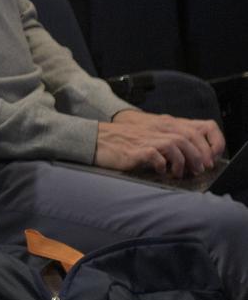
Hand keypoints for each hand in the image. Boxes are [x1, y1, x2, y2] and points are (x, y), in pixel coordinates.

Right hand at [95, 108, 224, 177]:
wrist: (94, 140)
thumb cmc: (119, 142)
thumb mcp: (144, 137)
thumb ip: (162, 142)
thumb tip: (181, 159)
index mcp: (160, 126)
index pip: (192, 130)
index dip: (204, 145)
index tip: (206, 160)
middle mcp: (155, 130)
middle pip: (187, 138)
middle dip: (197, 156)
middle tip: (197, 170)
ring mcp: (145, 139)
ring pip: (175, 145)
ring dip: (182, 162)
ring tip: (179, 173)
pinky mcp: (135, 150)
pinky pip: (156, 156)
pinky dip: (162, 165)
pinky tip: (160, 172)